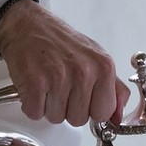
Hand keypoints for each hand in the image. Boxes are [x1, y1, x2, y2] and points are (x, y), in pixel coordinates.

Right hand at [0, 0, 130, 125]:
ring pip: (56, 118)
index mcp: (103, 66)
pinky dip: (31, 104)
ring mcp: (59, 77)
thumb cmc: (59, 41)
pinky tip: (35, 85)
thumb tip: (118, 117)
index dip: (89, 109)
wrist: (27, 25)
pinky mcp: (35, 83)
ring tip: (47, 83)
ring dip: (48, 106)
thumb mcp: (95, 58)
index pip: (104, 113)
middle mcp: (83, 71)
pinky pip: (36, 113)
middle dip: (67, 108)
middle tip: (60, 85)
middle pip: (79, 120)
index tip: (82, 97)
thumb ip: (113, 88)